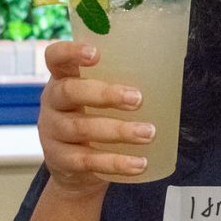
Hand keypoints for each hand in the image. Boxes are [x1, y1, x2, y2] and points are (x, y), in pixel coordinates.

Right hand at [37, 41, 153, 196]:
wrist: (71, 167)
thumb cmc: (92, 117)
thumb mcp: (95, 97)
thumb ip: (117, 82)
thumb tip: (168, 74)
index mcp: (62, 78)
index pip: (55, 57)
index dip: (71, 52)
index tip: (95, 53)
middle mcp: (52, 102)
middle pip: (69, 92)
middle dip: (105, 94)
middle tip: (138, 98)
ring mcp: (52, 132)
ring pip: (82, 128)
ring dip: (119, 131)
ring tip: (148, 133)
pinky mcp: (61, 160)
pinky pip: (88, 161)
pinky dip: (117, 163)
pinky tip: (139, 164)